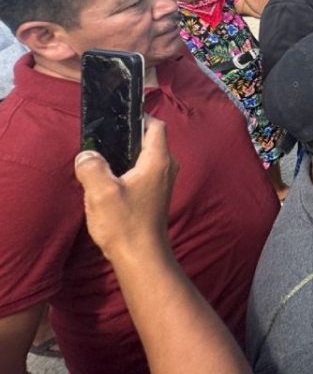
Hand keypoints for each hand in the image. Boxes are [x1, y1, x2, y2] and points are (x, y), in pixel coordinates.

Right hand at [74, 118, 176, 264]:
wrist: (140, 256)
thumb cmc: (125, 223)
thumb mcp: (101, 192)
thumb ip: (92, 167)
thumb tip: (87, 155)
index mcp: (158, 161)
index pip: (155, 126)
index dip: (138, 117)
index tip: (117, 117)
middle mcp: (166, 168)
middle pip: (149, 140)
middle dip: (127, 136)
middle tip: (102, 137)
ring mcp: (162, 182)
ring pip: (144, 157)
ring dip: (124, 156)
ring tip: (100, 157)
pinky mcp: (154, 195)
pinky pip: (142, 172)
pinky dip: (126, 170)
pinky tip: (106, 179)